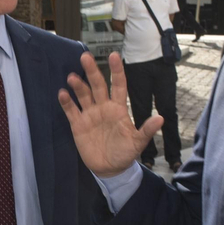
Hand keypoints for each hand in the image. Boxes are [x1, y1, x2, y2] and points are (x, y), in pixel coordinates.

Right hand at [57, 52, 162, 177]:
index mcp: (118, 108)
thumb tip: (161, 118)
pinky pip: (71, 110)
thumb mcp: (137, 143)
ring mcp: (89, 114)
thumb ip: (146, 130)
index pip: (118, 85)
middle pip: (97, 85)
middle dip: (92, 71)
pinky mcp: (78, 124)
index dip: (116, 71)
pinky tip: (62, 93)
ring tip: (72, 77)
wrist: (109, 169)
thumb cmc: (125, 153)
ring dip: (78, 85)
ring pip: (83, 94)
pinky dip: (67, 102)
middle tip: (85, 56)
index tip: (114, 55)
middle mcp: (103, 107)